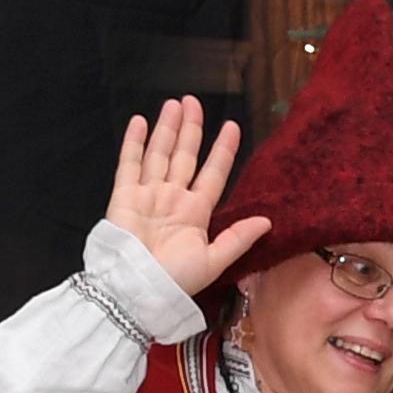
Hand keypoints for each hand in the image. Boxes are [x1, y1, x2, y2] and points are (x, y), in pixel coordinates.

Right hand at [105, 97, 271, 296]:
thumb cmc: (176, 280)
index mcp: (196, 214)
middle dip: (191, 129)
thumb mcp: (214, 260)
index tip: (232, 127)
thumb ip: (238, 238)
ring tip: (175, 103)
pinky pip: (130, 164)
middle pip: (185, 156)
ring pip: (160, 154)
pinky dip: (134, 143)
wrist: (137, 290)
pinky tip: (139, 121)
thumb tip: (268, 221)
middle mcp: (173, 199)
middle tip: (194, 102)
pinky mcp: (125, 196)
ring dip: (167, 128)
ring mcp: (148, 195)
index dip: (223, 151)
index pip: (213, 174)